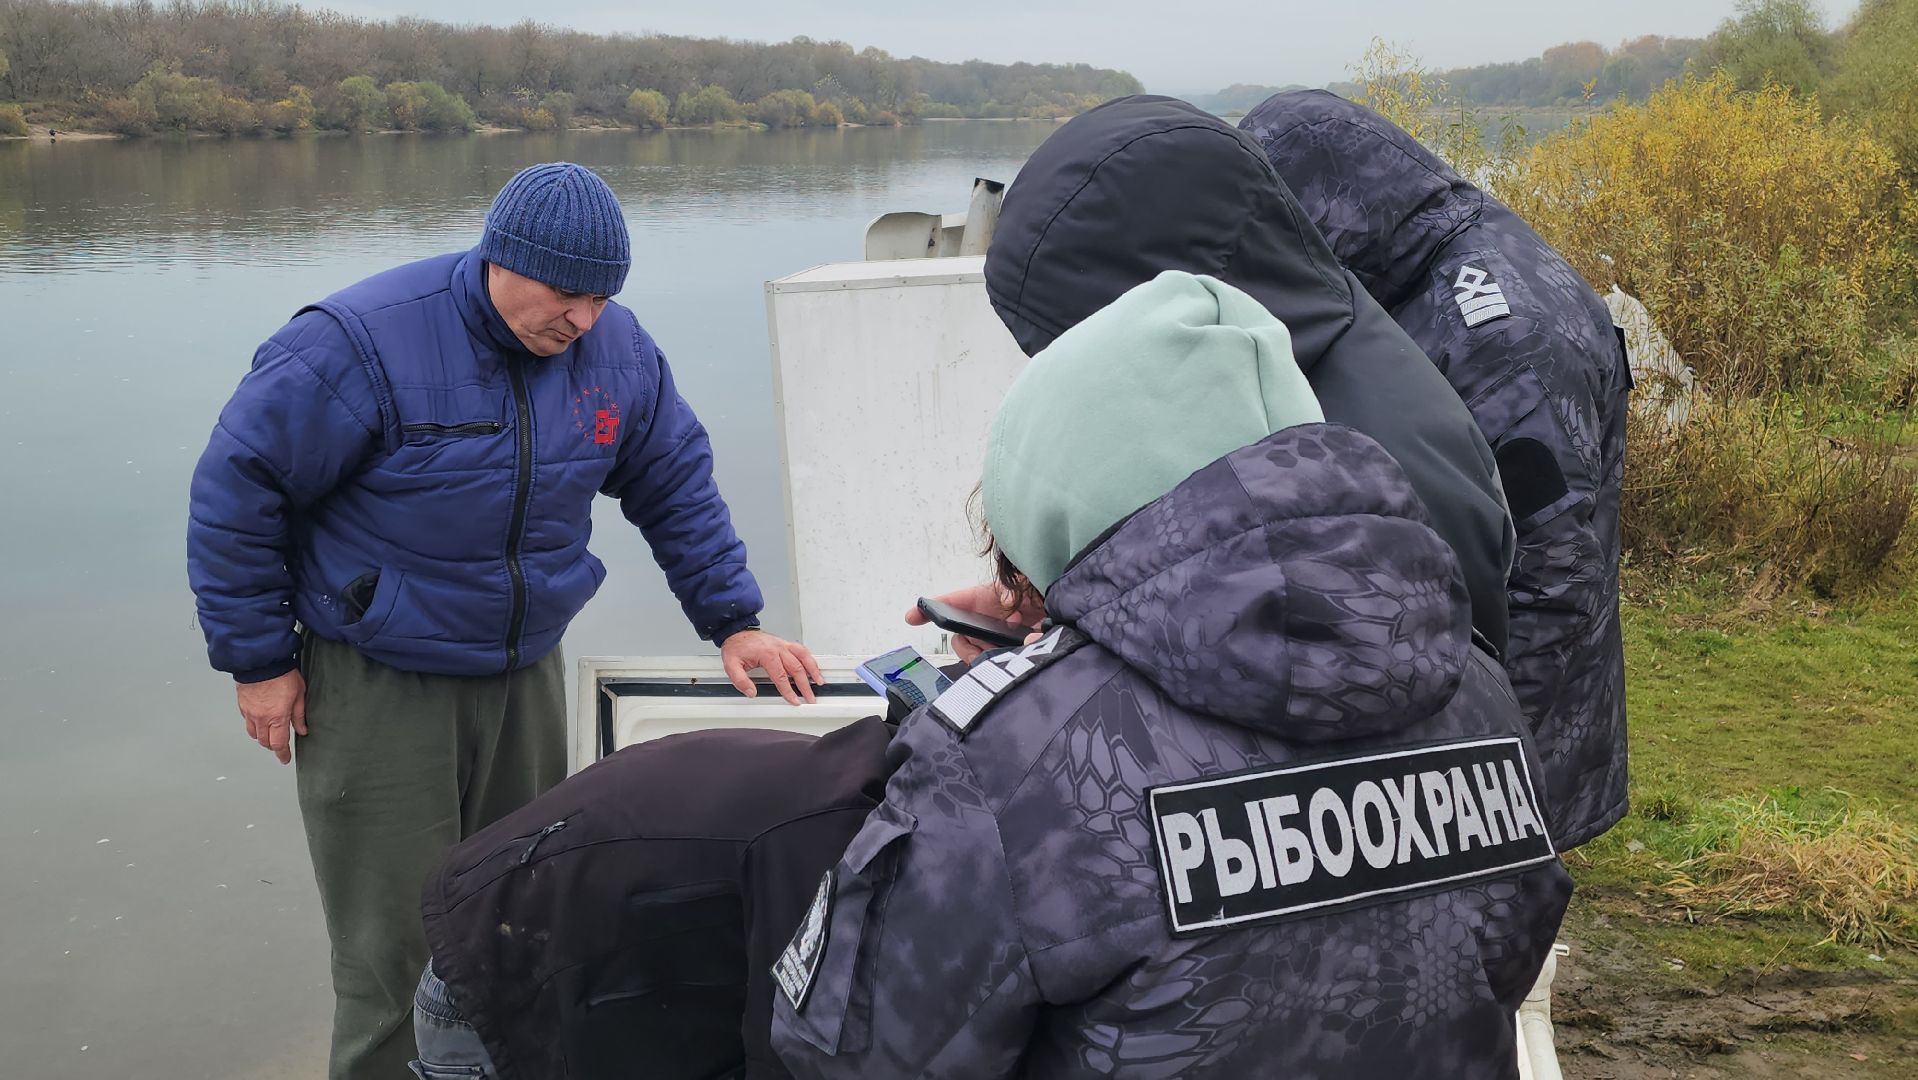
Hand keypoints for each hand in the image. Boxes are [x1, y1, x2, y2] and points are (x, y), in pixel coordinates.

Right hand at [236, 670, 306, 764]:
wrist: (261, 661)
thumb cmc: (282, 674)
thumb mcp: (299, 694)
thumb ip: (299, 715)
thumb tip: (302, 730)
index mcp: (277, 717)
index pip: (278, 744)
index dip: (282, 754)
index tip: (285, 759)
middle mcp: (261, 718)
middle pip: (265, 742)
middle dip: (273, 746)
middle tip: (280, 745)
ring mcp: (249, 713)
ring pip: (254, 734)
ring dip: (262, 737)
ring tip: (270, 734)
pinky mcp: (242, 706)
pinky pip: (247, 722)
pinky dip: (254, 726)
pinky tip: (260, 721)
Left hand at [721, 630, 823, 705]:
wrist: (736, 631)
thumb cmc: (736, 646)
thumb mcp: (731, 665)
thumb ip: (740, 680)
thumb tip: (751, 692)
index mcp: (767, 654)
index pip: (781, 677)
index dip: (789, 691)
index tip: (794, 700)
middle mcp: (778, 648)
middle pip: (796, 669)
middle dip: (805, 686)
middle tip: (810, 698)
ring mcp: (783, 644)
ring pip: (803, 656)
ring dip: (813, 670)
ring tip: (819, 682)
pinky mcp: (784, 643)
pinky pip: (801, 650)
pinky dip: (810, 659)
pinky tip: (813, 667)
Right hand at [905, 583, 1045, 663]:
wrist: (1072, 609)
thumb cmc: (1048, 589)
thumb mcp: (1030, 586)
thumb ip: (1016, 592)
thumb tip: (1009, 605)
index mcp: (989, 598)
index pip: (954, 602)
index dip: (931, 608)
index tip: (912, 617)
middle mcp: (991, 619)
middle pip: (962, 637)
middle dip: (968, 645)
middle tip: (984, 648)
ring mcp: (1002, 638)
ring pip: (979, 653)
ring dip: (990, 654)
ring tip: (1012, 644)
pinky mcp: (1015, 653)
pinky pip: (997, 663)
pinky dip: (1005, 662)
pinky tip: (1023, 649)